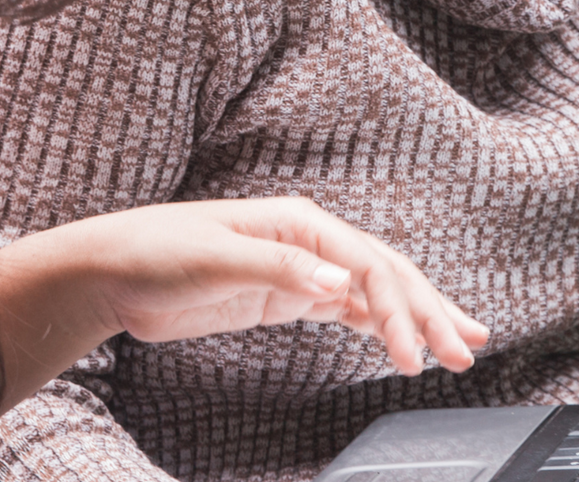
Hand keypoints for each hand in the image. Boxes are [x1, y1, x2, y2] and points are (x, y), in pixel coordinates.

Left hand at [0, 197, 488, 416]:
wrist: (111, 271)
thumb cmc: (155, 253)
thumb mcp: (215, 258)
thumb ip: (279, 269)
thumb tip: (339, 284)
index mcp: (302, 223)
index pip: (372, 266)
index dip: (401, 310)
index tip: (415, 354)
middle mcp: (312, 242)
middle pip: (388, 277)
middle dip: (430, 314)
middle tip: (467, 350)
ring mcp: (302, 269)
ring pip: (377, 294)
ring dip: (417, 320)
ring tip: (459, 346)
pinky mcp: (286, 296)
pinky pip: (349, 309)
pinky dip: (381, 326)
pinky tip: (405, 344)